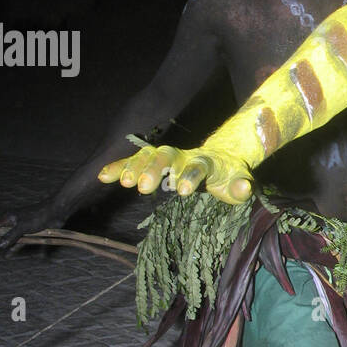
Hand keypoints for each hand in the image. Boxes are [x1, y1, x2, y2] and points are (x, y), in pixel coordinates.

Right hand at [0, 198, 64, 251]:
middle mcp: (13, 223)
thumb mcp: (22, 226)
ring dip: (4, 246)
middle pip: (1, 234)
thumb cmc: (38, 215)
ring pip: (9, 239)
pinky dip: (14, 248)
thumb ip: (11, 235)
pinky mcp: (30, 233)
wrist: (56, 212)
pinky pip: (19, 242)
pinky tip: (8, 254)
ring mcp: (21, 228)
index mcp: (8, 218)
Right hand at [98, 144, 252, 202]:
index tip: (182, 191)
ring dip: (135, 167)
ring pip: (149, 156)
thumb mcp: (240, 183)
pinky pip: (134, 162)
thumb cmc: (230, 175)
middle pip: (168, 156)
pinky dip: (119, 167)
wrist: (222, 156)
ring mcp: (168, 157)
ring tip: (124, 182)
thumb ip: (241, 187)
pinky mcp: (154, 162)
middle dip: (155, 169)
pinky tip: (103, 175)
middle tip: (143, 187)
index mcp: (207, 161)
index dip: (190, 177)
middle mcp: (184, 155)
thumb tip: (244, 189)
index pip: (198, 166)